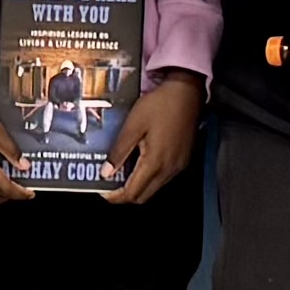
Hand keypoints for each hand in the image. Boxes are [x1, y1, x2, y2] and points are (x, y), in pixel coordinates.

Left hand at [104, 69, 206, 205]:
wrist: (187, 92)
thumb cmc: (159, 105)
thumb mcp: (133, 125)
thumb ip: (119, 151)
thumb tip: (106, 173)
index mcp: (155, 163)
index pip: (132, 193)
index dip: (115, 197)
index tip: (102, 191)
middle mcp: (169, 170)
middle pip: (143, 196)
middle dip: (124, 195)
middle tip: (109, 184)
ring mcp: (178, 166)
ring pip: (154, 188)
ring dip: (137, 187)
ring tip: (121, 174)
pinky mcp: (183, 160)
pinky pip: (163, 178)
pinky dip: (148, 178)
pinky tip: (139, 164)